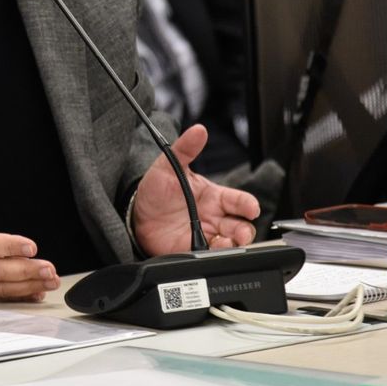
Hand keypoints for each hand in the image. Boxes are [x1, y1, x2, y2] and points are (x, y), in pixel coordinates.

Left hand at [132, 124, 259, 254]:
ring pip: (231, 243)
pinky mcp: (193, 249)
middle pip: (242, 226)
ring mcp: (205, 234)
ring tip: (226, 243)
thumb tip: (199, 130)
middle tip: (239, 233)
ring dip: (233, 245)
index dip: (248, 204)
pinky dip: (215, 255)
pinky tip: (210, 249)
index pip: (239, 200)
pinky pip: (210, 256)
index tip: (250, 207)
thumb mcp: (168, 166)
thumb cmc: (157, 189)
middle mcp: (214, 217)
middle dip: (245, 231)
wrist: (135, 212)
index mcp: (214, 196)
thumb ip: (185, 149)